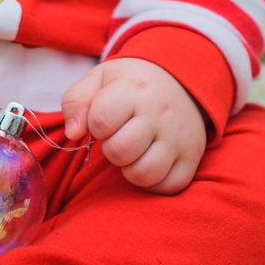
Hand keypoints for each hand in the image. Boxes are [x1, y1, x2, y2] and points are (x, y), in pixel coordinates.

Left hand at [60, 57, 207, 194]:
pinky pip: (170, 186)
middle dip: (111, 149)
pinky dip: (155, 183)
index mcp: (133, 91)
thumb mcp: (100, 78)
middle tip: (119, 137)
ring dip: (131, 169)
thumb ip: (76, 100)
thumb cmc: (132, 84)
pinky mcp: (193, 157)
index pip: (101, 120)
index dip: (95, 125)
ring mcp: (178, 138)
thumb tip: (72, 134)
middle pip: (120, 151)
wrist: (181, 79)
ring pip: (145, 173)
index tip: (103, 119)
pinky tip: (149, 164)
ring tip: (134, 153)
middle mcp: (159, 115)